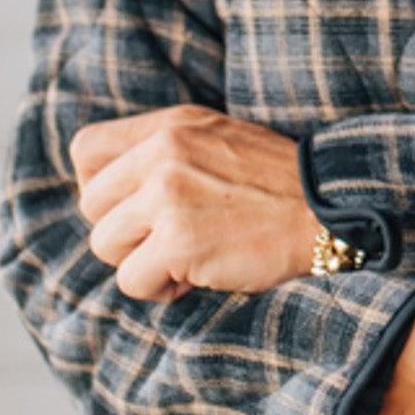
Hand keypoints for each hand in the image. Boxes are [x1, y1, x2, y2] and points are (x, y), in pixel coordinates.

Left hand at [69, 104, 319, 301]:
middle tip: (166, 241)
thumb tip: (112, 191)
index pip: (86, 148)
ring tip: (185, 258)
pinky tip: (196, 276)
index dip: (96, 186)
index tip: (126, 207)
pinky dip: (159, 288)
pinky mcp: (178, 241)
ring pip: (105, 245)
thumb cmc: (276, 184)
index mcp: (170, 126)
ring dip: (140, 263)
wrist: (329, 210)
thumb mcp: (218, 139)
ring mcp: (168, 196)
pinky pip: (132, 280)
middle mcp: (162, 153)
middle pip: (91, 206)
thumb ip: (166, 151)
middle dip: (123, 233)